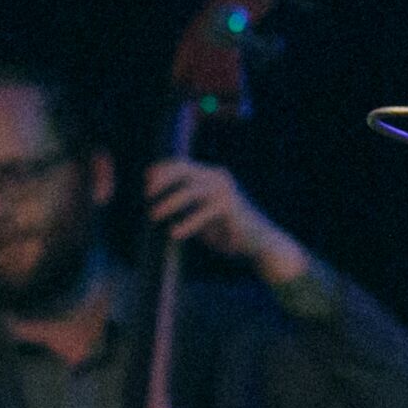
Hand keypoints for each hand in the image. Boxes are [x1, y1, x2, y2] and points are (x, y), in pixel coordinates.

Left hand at [144, 158, 308, 282]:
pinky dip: (188, 223)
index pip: (183, 164)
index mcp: (212, 176)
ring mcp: (225, 191)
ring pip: (190, 190)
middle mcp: (218, 178)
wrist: (261, 243)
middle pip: (184, 171)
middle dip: (163, 181)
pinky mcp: (230, 207)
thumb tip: (158, 206)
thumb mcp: (203, 215)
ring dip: (169, 202)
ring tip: (153, 215)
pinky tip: (174, 233)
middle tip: (147, 195)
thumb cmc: (228, 231)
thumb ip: (187, 207)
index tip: (146, 180)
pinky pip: (203, 213)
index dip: (163, 170)